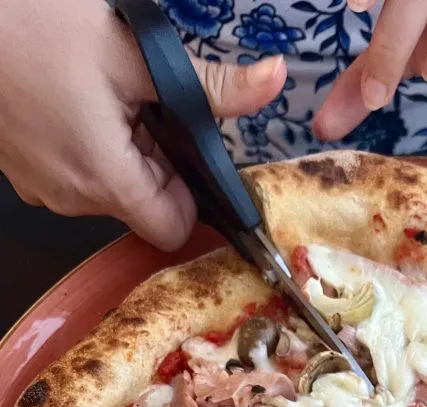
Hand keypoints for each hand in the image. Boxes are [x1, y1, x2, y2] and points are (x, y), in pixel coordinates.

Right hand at [0, 0, 286, 249]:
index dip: (190, 194)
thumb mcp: (133, 52)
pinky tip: (72, 99)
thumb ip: (211, 84)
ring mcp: (42, 188)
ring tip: (98, 94)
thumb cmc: (29, 25)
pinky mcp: (23, 171)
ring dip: (120, 149)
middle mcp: (72, 199)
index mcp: (106, 179)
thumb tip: (270, 83)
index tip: (185, 149)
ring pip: (108, 188)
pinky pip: (73, 174)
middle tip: (136, 102)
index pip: (172, 229)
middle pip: (143, 205)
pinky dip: (86, 145)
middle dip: (155, 160)